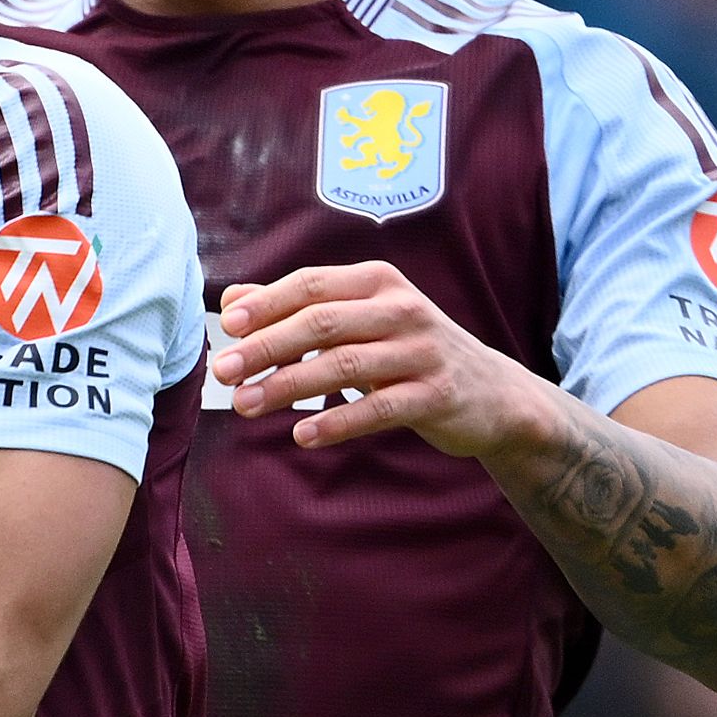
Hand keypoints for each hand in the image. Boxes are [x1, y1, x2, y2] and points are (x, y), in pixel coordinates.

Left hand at [209, 261, 555, 457]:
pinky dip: (337, 422)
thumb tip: (232, 302)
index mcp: (378, 281)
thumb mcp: (359, 320)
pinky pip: (379, 408)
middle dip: (265, 347)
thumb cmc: (407, 352)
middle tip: (222, 371)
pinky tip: (302, 435)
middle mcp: (403, 308)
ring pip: (344, 365)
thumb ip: (299, 309)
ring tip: (244, 405)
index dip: (267, 303)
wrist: (494, 394)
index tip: (226, 326)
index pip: (312, 285)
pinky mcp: (438, 394)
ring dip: (287, 386)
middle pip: (322, 323)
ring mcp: (423, 351)